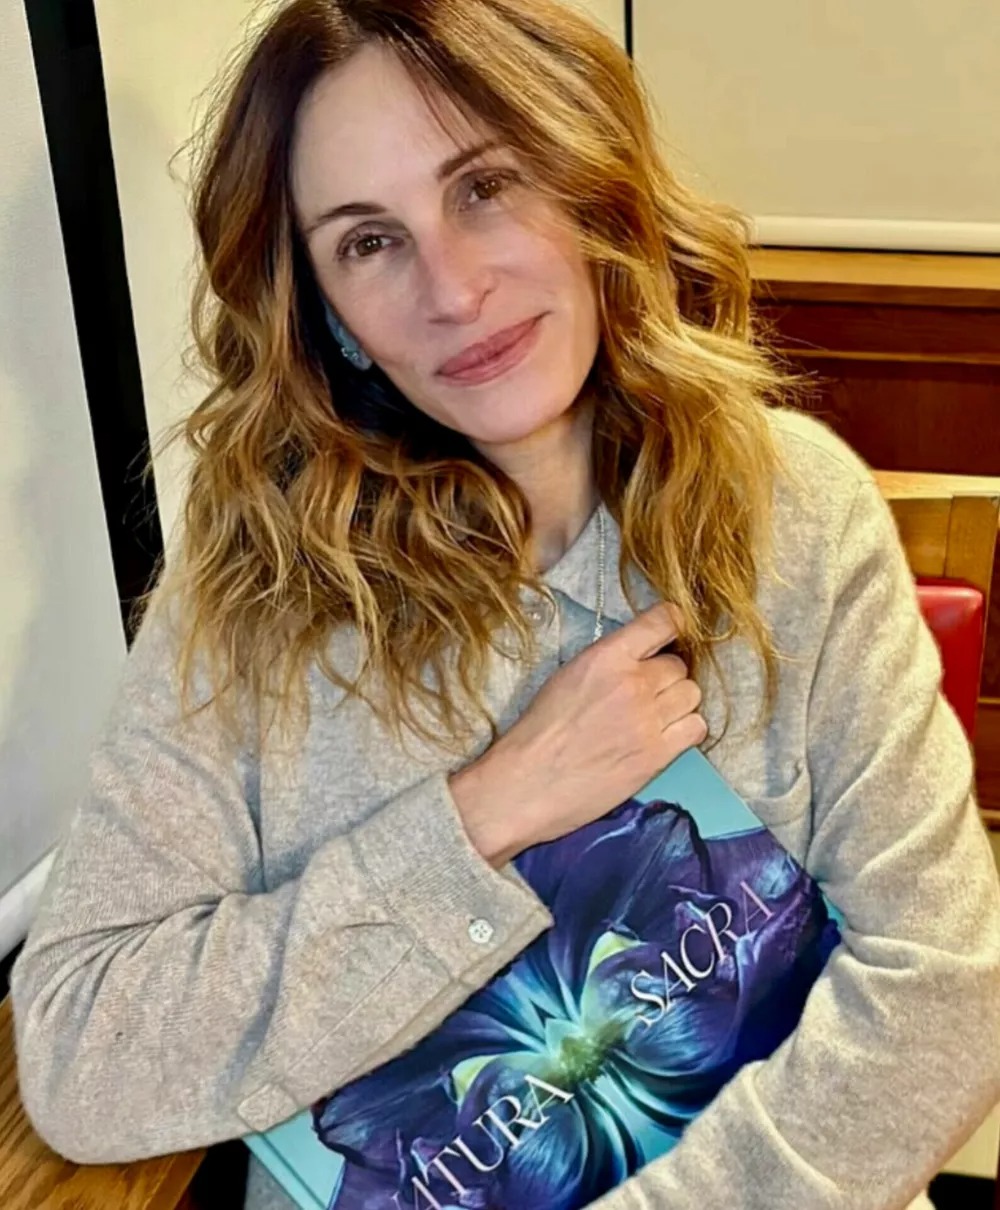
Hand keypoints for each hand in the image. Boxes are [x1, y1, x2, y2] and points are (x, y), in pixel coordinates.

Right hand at [451, 603, 706, 865]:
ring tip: (654, 716)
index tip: (672, 632)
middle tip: (644, 693)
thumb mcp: (568, 675)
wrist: (528, 783)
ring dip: (677, 702)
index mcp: (606, 657)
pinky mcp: (657, 755)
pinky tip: (665, 736)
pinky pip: (696, 727)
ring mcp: (649, 720)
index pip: (664, 621)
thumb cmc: (541, 730)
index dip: (674, 624)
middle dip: (665, 676)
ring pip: (692, 694)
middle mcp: (633, 683)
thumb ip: (610, 660)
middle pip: (678, 665)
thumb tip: (644, 655)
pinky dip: (686, 729)